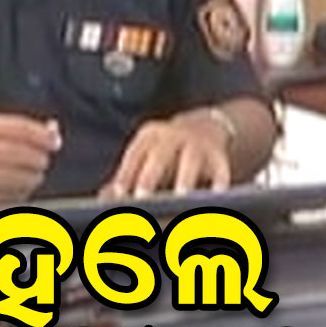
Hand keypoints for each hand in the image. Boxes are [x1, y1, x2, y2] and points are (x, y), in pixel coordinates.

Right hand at [0, 112, 59, 207]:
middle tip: (38, 158)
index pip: (23, 130)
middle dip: (40, 158)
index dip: (45, 136)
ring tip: (28, 173)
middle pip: (28, 157)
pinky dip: (21, 192)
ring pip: (25, 180)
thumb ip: (17, 126)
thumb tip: (51, 131)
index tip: (54, 141)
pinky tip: (15, 185)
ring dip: (33, 177)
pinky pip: (13, 198)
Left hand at [103, 113, 231, 197]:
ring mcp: (197, 144)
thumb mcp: (145, 154)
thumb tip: (105, 197)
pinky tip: (214, 198)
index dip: (126, 174)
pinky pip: (220, 170)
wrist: (206, 127)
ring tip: (180, 198)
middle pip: (160, 155)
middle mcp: (173, 135)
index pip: (135, 155)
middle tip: (143, 199)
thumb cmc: (166, 150)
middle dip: (151, 177)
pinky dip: (218, 184)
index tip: (119, 195)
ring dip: (185, 180)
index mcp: (150, 134)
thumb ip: (126, 176)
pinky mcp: (218, 155)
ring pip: (190, 161)